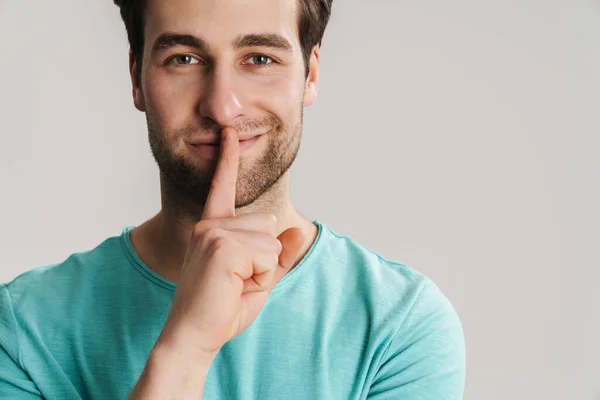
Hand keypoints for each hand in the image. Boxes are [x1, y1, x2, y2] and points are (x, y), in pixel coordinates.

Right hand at [158, 127, 304, 358]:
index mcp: (214, 228)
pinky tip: (234, 286)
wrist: (195, 336)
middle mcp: (211, 225)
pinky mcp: (222, 245)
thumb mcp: (258, 280)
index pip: (223, 188)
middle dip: (265, 260)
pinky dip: (261, 277)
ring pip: (271, 241)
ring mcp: (214, 233)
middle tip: (235, 282)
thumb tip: (296, 230)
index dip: (228, 161)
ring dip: (263, 271)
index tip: (229, 134)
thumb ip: (277, 256)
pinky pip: (267, 255)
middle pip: (269, 225)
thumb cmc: (223, 308)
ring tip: (233, 285)